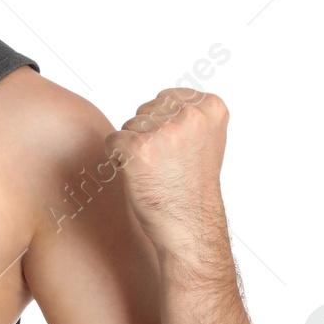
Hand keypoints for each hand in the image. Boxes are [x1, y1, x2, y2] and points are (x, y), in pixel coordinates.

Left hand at [105, 87, 227, 254]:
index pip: (167, 98)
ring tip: (155, 172)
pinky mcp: (139, 148)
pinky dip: (117, 159)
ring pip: (129, 125)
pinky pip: (112, 141)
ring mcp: (165, 131)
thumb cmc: (192, 186)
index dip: (164, 126)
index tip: (178, 151)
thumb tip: (165, 98)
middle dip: (148, 135)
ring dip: (133, 148)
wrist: (190, 226)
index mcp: (211, 107)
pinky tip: (138, 176)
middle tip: (166, 165)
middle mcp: (190, 115)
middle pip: (146, 110)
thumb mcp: (206, 139)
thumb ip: (190, 115)